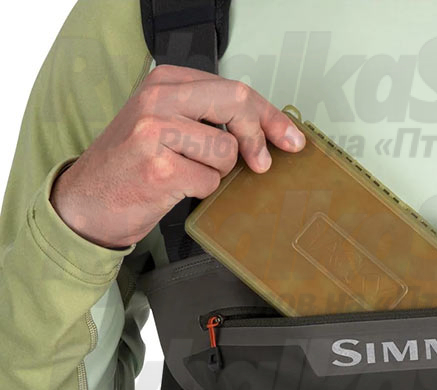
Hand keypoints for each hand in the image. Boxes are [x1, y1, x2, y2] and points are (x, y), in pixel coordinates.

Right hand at [50, 65, 304, 248]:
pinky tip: (176, 189)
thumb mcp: (165, 126)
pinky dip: (201, 192)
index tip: (291, 139)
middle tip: (262, 164)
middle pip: (237, 104)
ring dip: (218, 173)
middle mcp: (159, 100)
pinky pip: (209, 182)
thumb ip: (207, 119)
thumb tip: (266, 133)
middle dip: (259, 138)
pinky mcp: (159, 167)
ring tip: (187, 175)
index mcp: (165, 82)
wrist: (86, 200)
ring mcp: (156, 131)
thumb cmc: (131, 166)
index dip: (270, 116)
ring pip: (226, 152)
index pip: (234, 90)